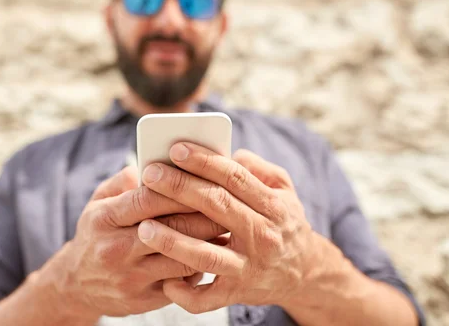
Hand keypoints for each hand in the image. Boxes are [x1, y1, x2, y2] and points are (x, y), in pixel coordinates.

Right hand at [35, 165, 227, 319]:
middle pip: (171, 227)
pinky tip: (214, 252)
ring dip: (209, 241)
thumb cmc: (95, 235)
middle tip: (229, 200)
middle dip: (204, 212)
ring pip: (181, 257)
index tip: (202, 175)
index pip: (147, 199)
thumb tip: (149, 165)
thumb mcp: (96, 203)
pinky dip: (200, 265)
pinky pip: (181, 282)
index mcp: (104, 219)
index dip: (178, 186)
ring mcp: (130, 278)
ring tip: (229, 225)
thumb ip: (121, 182)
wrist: (76, 285)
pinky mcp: (144, 300)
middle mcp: (116, 249)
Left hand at [136, 143, 318, 313]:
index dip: (204, 161)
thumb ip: (258, 169)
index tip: (176, 149)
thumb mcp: (284, 190)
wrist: (305, 273)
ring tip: (143, 227)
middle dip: (180, 187)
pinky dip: (183, 292)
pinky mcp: (237, 294)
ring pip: (207, 255)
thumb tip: (229, 154)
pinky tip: (164, 278)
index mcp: (272, 206)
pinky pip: (206, 299)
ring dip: (173, 241)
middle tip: (150, 174)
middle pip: (216, 206)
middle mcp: (262, 236)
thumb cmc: (284, 223)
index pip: (234, 177)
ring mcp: (248, 267)